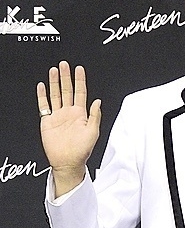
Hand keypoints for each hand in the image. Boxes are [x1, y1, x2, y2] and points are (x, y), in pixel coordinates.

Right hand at [37, 61, 100, 196]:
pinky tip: (42, 86)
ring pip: (56, 95)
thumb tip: (98, 101)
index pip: (80, 92)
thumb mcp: (93, 132)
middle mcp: (69, 113)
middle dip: (66, 77)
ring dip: (55, 83)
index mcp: (81, 114)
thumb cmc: (82, 150)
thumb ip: (95, 116)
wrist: (68, 162)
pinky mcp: (48, 121)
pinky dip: (42, 95)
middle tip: (65, 65)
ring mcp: (58, 116)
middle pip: (67, 90)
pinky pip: (44, 105)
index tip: (79, 69)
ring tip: (54, 70)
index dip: (80, 80)